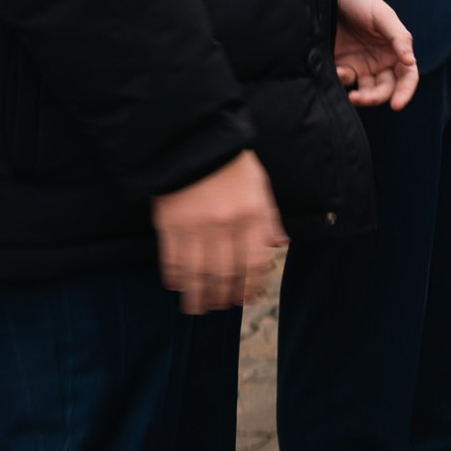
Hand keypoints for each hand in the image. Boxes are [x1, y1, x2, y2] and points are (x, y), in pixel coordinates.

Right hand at [152, 150, 283, 313]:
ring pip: (198, 274)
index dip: (252, 285)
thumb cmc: (231, 165)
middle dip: (224, 296)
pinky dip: (175, 278)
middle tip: (220, 307)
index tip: (248, 298)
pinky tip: (178, 287)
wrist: (194, 143)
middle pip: (225, 273)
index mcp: (252, 215)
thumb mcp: (260, 186)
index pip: (255, 262)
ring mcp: (196, 228)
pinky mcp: (170, 226)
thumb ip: (269, 218)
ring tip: (198, 307)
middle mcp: (226, 226)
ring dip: (198, 295)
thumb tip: (280, 245)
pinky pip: (173, 260)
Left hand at [334, 0, 418, 109]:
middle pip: (386, 89)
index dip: (405, 92)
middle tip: (362, 98)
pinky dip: (342, 81)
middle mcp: (380, 62)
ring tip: (351, 95)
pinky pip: (344, 82)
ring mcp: (360, 65)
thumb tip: (410, 62)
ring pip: (366, 91)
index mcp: (396, 51)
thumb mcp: (383, 16)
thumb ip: (399, 38)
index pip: (407, 77)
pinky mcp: (340, 65)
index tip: (397, 105)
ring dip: (361, 97)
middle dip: (377, 98)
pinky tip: (338, 70)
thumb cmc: (361, 1)